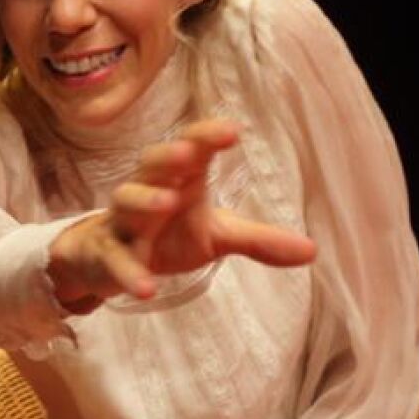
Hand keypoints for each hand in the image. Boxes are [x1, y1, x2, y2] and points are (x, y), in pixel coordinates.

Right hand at [48, 119, 315, 311]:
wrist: (107, 260)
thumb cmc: (167, 235)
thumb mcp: (216, 236)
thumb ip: (259, 240)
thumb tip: (313, 252)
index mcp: (178, 180)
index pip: (190, 147)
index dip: (206, 137)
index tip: (232, 131)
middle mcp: (148, 191)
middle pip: (151, 164)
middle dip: (167, 156)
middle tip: (188, 153)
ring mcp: (122, 222)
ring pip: (126, 201)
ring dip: (144, 199)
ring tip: (167, 202)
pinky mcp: (105, 254)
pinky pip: (115, 259)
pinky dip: (129, 271)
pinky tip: (146, 288)